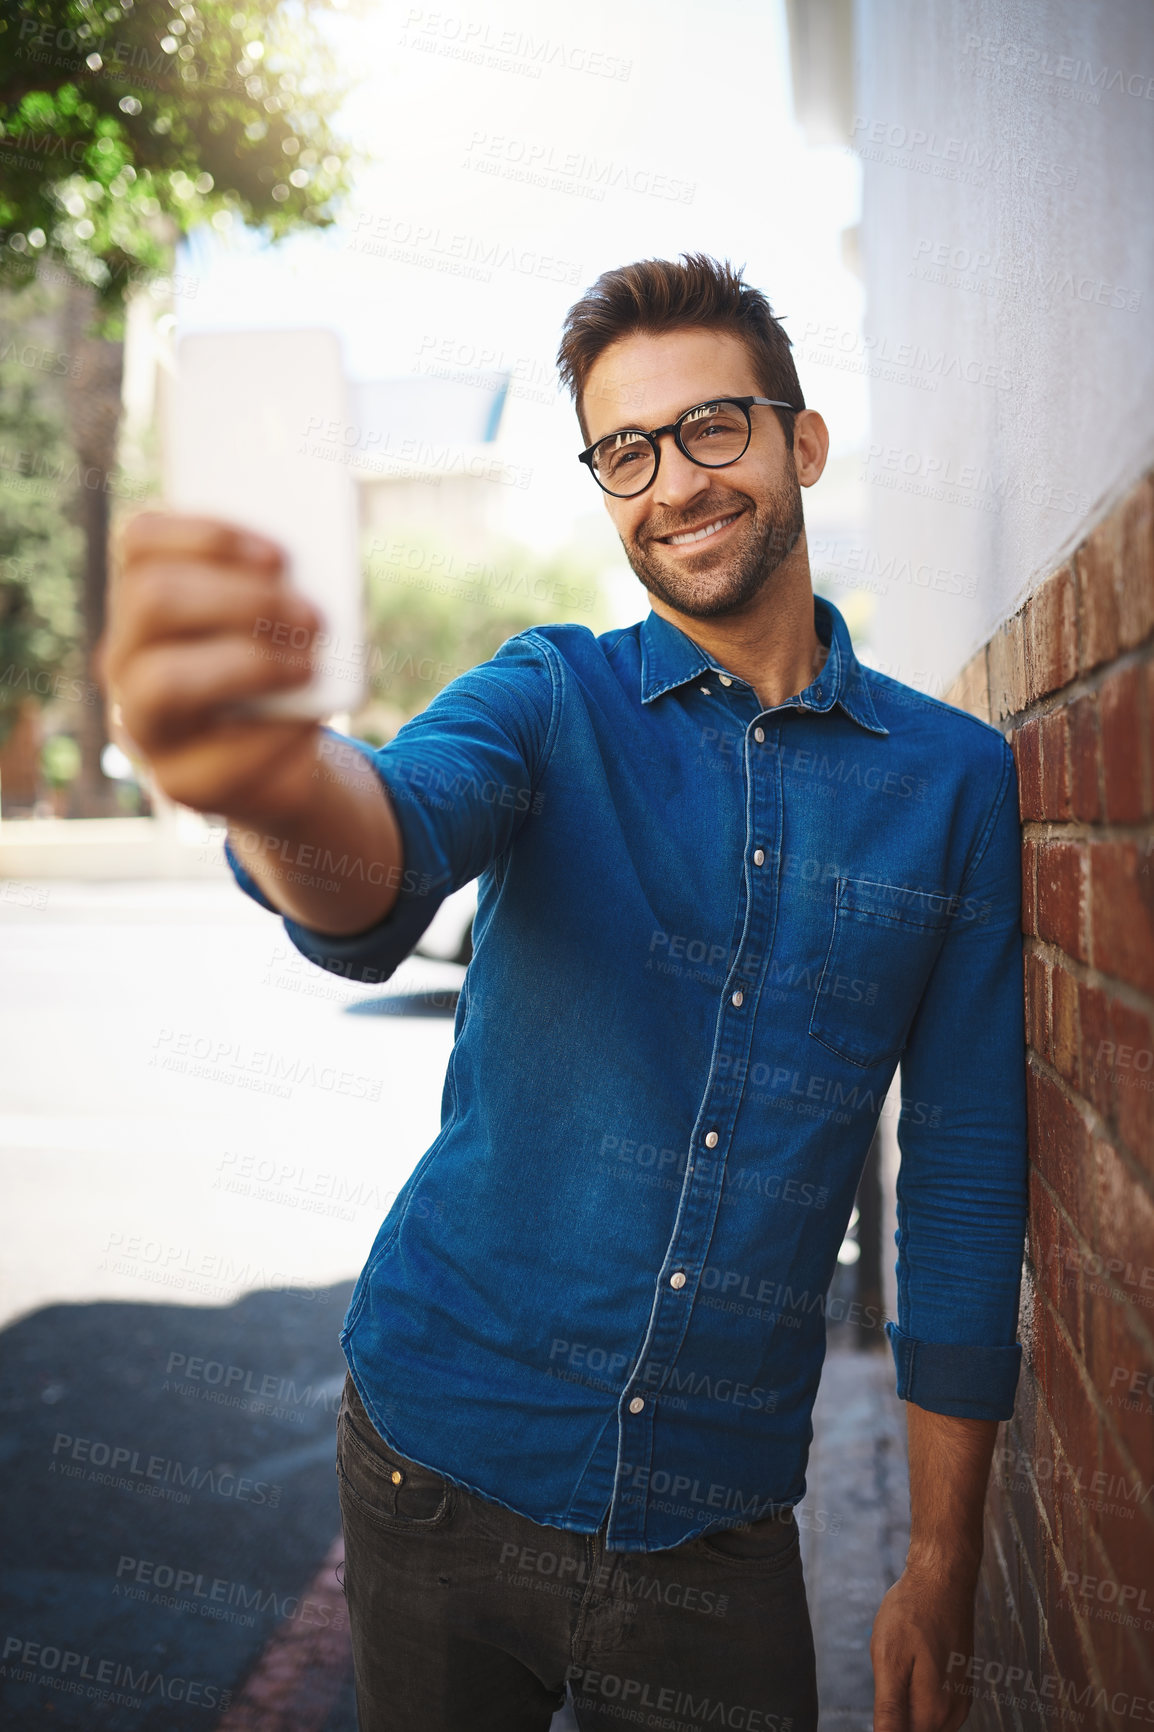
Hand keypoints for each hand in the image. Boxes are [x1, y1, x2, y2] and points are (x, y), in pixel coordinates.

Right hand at [101, 511, 324, 823]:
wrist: (286, 760)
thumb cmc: (281, 671)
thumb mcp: (282, 623)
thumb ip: (281, 592)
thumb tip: (314, 579)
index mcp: (144, 603)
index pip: (141, 543)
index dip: (209, 537)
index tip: (280, 554)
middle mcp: (126, 659)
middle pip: (151, 601)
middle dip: (239, 600)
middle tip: (312, 616)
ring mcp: (142, 725)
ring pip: (165, 680)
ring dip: (250, 664)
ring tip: (309, 667)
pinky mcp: (178, 783)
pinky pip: (219, 753)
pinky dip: (278, 733)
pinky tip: (309, 724)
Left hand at [870, 1564, 974, 1730]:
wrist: (943, 1579)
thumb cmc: (912, 1613)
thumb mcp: (888, 1660)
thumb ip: (889, 1710)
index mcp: (934, 1713)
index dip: (887, 1725)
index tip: (888, 1687)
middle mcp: (953, 1714)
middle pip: (916, 1729)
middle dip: (897, 1712)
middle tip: (891, 1671)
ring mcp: (960, 1699)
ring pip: (924, 1719)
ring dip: (907, 1701)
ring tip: (904, 1661)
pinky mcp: (961, 1685)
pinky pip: (934, 1704)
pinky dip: (918, 1690)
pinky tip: (914, 1659)